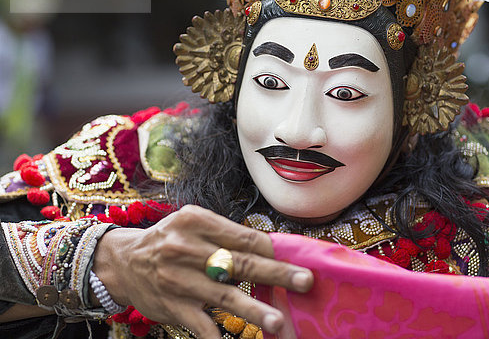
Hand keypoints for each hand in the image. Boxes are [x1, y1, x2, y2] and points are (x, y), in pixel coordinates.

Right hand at [92, 205, 312, 337]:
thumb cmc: (169, 240)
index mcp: (197, 222)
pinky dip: (218, 336)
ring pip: (224, 297)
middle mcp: (187, 249)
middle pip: (240, 263)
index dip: (272, 251)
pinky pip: (200, 324)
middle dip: (276, 274)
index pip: (244, 236)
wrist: (123, 261)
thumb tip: (269, 249)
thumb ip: (226, 234)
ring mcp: (179, 280)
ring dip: (253, 311)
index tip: (295, 260)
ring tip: (277, 321)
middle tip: (304, 281)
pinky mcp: (172, 306)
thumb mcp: (193, 224)